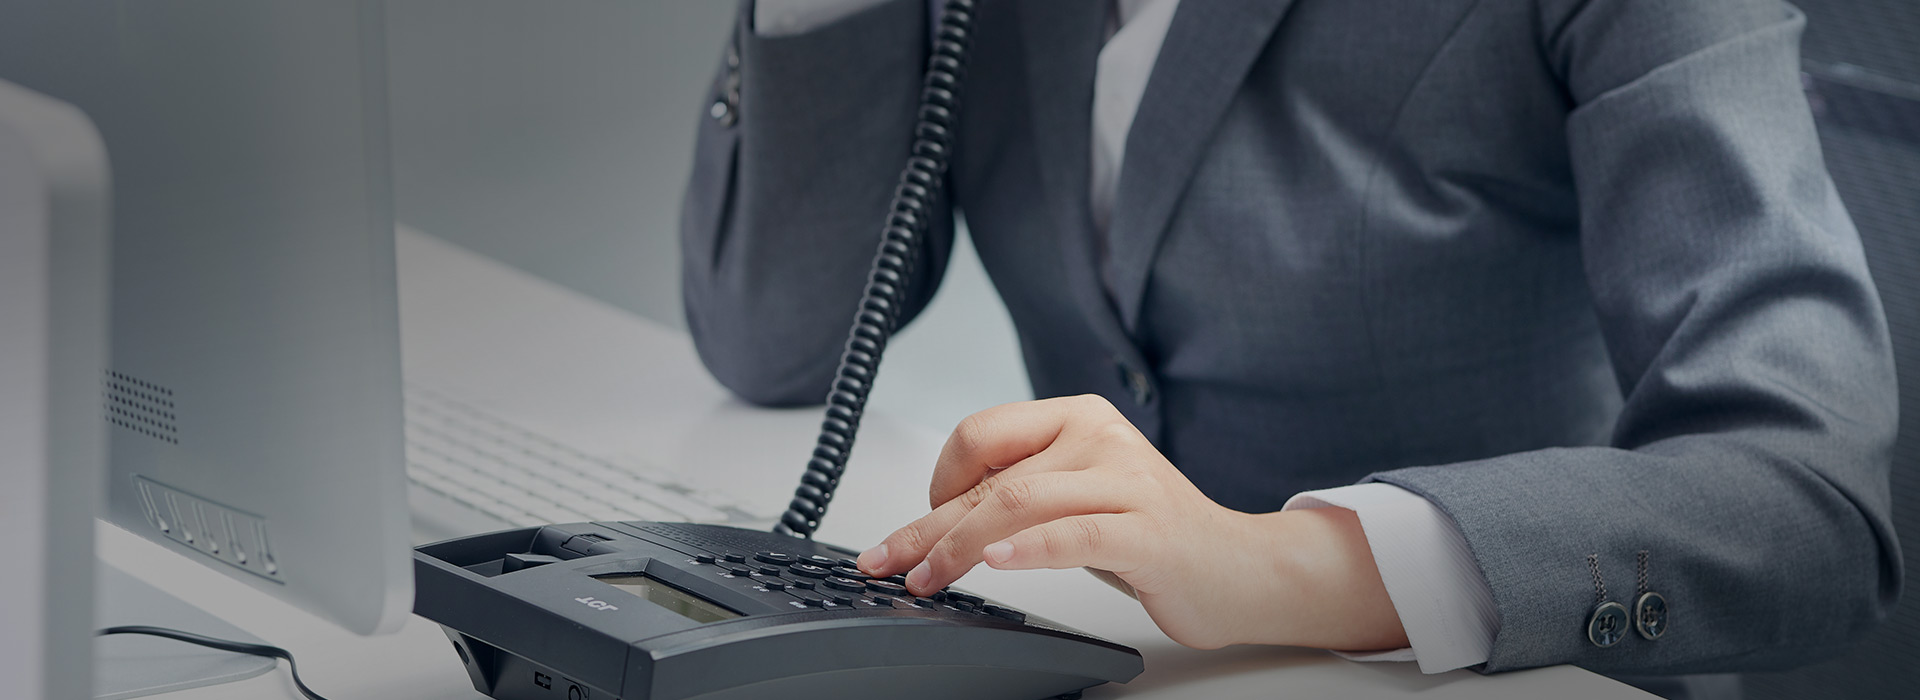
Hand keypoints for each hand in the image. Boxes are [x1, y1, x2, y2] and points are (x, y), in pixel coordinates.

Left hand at [854, 395, 1409, 650]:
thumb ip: (1020, 492)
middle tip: (889, 562)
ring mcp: (1127, 482)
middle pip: (992, 478)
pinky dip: (1031, 549)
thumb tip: (935, 517)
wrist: (1240, 568)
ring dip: (960, 546)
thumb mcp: (1076, 499)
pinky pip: (1076, 534)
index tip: (918, 526)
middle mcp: (1101, 437)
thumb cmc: (1151, 536)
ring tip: (928, 577)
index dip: (937, 481)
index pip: (981, 435)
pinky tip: (998, 562)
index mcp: (1079, 417)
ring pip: (1020, 504)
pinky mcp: (1148, 531)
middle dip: (928, 526)